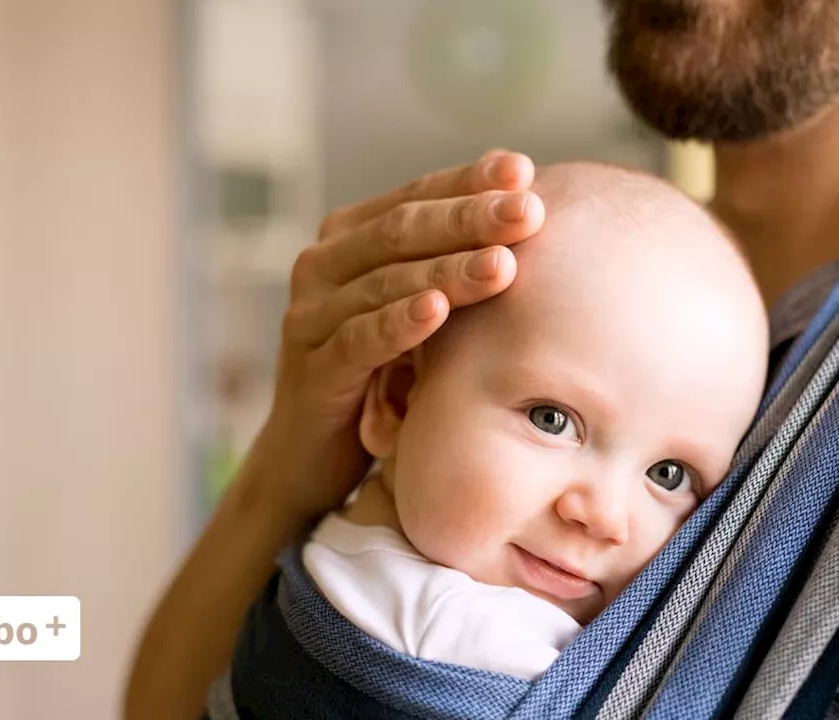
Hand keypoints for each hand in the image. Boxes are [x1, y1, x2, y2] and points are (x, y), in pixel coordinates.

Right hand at [247, 149, 544, 522]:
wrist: (312, 455)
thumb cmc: (382, 373)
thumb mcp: (417, 308)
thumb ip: (448, 258)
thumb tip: (523, 196)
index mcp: (349, 238)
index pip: (416, 196)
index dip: (469, 182)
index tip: (525, 172)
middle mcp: (322, 266)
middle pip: (401, 230)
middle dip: (469, 218)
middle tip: (528, 211)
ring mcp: (310, 317)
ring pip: (385, 282)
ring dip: (447, 271)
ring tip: (502, 265)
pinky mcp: (310, 370)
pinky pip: (358, 340)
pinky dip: (399, 323)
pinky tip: (438, 311)